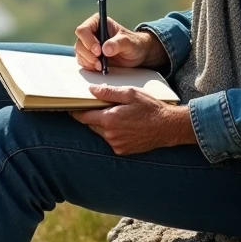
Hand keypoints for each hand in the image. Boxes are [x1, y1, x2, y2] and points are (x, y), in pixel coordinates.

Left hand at [72, 86, 195, 154]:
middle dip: (93, 116)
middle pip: (91, 124)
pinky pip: (111, 140)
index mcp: (109, 120)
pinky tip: (124, 125)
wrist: (168, 127)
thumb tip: (91, 90)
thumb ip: (108, 93)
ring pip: (101, 133)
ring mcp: (116, 144)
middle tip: (100, 106)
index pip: (83, 116)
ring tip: (117, 115)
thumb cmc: (150, 108)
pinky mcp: (123, 150)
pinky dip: (113, 133)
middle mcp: (110, 135)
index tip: (72, 107)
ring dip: (103, 124)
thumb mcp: (130, 94)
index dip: (76, 111)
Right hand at [73, 14, 167, 71]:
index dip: (88, 41)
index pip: (84, 30)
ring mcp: (89, 44)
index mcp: (98, 22)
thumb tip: (105, 49)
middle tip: (99, 61)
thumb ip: (118, 43)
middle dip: (88, 54)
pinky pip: (82, 61)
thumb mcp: (129, 42)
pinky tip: (99, 67)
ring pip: (79, 52)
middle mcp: (91, 32)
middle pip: (79, 43)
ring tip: (101, 65)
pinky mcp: (90, 55)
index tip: (98, 51)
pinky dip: (89, 65)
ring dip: (88, 61)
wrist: (136, 54)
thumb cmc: (133, 43)